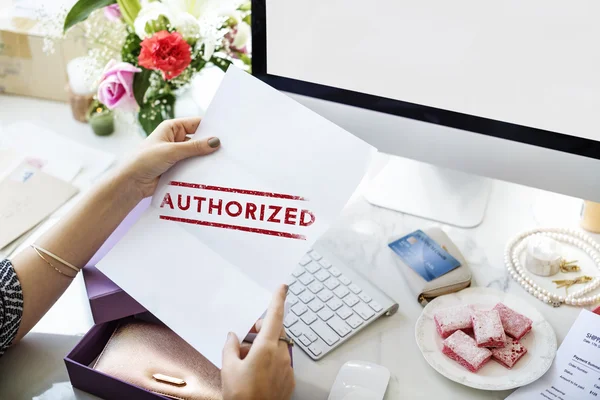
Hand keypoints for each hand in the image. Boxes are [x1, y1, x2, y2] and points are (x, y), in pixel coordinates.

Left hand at [119, 117, 220, 198]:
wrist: (131, 183)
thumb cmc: (144, 161)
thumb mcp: (171, 151)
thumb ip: (194, 147)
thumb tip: (215, 142)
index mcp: (172, 128)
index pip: (196, 124)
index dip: (210, 128)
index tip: (226, 133)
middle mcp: (175, 139)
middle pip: (198, 139)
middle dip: (210, 145)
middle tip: (228, 149)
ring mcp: (177, 154)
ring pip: (197, 154)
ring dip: (206, 159)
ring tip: (223, 162)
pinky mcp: (177, 168)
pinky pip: (193, 166)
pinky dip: (200, 169)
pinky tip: (212, 173)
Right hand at [221, 285, 294, 399]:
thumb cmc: (241, 396)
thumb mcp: (228, 368)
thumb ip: (230, 347)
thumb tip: (233, 337)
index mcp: (267, 348)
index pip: (275, 316)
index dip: (278, 300)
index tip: (282, 287)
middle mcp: (281, 355)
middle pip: (275, 332)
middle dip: (263, 330)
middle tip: (246, 338)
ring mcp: (287, 368)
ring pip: (277, 348)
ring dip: (265, 348)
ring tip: (247, 362)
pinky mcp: (290, 380)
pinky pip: (281, 363)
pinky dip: (270, 362)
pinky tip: (257, 374)